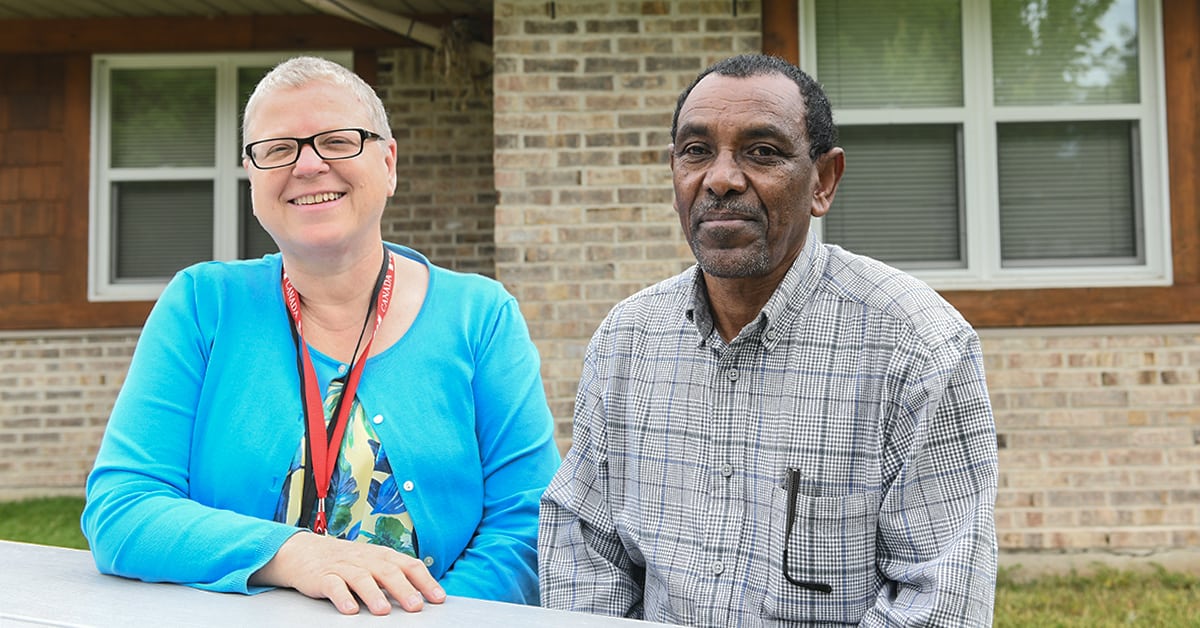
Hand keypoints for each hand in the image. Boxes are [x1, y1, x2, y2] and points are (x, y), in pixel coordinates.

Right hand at [250, 532, 446, 614]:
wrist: (303, 551)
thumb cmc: (346, 560)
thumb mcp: (373, 562)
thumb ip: (394, 575)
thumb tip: (422, 594)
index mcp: (382, 555)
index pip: (409, 565)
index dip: (425, 581)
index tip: (438, 598)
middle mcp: (366, 558)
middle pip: (388, 571)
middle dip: (404, 589)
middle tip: (416, 606)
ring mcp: (344, 566)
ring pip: (361, 578)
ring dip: (374, 594)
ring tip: (384, 611)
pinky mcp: (323, 576)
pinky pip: (333, 586)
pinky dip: (342, 597)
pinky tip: (349, 609)